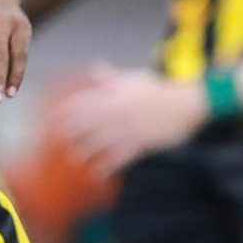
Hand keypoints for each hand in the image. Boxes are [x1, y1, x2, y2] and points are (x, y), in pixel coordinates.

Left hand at [56, 64, 212, 175]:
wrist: (186, 104)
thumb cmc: (160, 91)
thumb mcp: (136, 79)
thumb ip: (113, 78)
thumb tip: (96, 69)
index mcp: (114, 94)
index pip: (82, 103)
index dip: (66, 113)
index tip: (56, 121)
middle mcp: (117, 111)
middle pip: (85, 125)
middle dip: (71, 135)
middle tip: (64, 142)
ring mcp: (127, 128)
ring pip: (98, 144)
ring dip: (85, 152)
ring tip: (78, 158)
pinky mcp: (140, 143)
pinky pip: (118, 158)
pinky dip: (106, 167)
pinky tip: (99, 174)